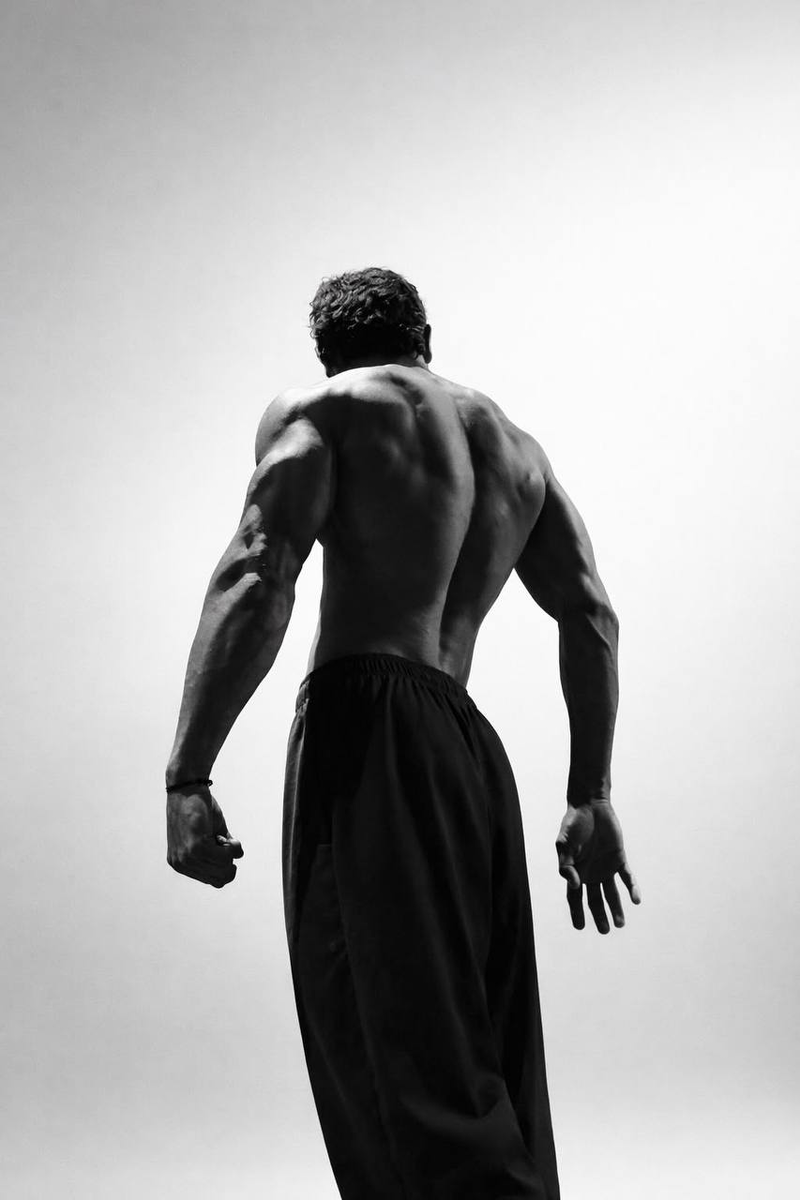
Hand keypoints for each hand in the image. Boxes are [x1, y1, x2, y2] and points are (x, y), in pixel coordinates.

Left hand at [166, 785, 243, 887]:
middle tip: (224, 842)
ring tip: (224, 836)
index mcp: (181, 864)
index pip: (213, 880)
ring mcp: (188, 858)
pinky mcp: (197, 847)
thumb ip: (219, 850)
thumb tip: (235, 859)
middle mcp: (181, 865)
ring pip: (224, 869)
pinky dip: (233, 846)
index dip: (225, 865)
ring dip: (232, 852)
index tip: (221, 847)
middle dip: (230, 861)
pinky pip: (226, 857)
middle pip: (220, 880)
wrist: (187, 788)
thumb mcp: (209, 835)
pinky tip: (224, 835)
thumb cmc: (199, 809)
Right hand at [555, 800, 640, 932]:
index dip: (577, 912)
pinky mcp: (619, 859)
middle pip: (595, 900)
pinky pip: (627, 877)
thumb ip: (565, 865)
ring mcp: (606, 867)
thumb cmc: (573, 824)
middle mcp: (591, 873)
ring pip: (612, 893)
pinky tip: (636, 900)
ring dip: (616, 908)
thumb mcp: (564, 844)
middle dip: (599, 916)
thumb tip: (573, 886)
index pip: (575, 897)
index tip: (580, 927)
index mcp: (575, 872)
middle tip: (605, 930)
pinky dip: (632, 888)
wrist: (590, 806)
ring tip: (620, 925)